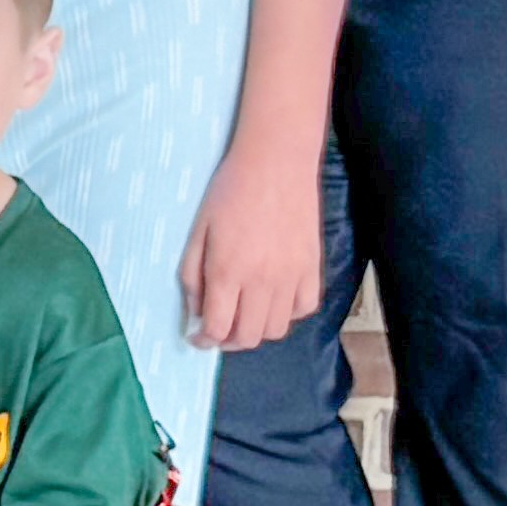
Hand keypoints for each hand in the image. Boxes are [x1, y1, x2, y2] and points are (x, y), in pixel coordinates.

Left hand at [181, 133, 327, 354]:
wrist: (275, 164)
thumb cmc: (229, 193)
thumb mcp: (198, 233)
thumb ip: (193, 277)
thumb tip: (195, 314)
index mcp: (227, 272)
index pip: (218, 329)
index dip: (204, 340)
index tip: (198, 337)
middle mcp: (262, 281)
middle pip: (249, 337)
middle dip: (229, 341)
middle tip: (219, 329)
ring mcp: (292, 276)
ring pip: (278, 329)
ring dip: (258, 330)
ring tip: (245, 315)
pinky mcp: (313, 268)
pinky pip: (305, 308)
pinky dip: (288, 313)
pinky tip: (274, 299)